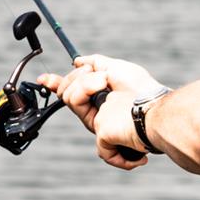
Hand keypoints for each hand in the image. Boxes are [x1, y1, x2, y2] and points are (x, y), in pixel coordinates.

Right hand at [37, 54, 163, 170]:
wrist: (155, 108)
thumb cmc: (143, 89)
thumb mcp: (119, 68)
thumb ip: (97, 63)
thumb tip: (77, 61)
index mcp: (100, 100)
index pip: (72, 93)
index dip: (56, 85)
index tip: (43, 78)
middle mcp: (97, 114)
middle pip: (68, 94)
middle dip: (79, 76)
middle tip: (99, 74)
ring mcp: (99, 127)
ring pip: (71, 99)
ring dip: (86, 82)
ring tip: (106, 82)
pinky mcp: (103, 139)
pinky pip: (79, 109)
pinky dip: (88, 91)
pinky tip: (109, 100)